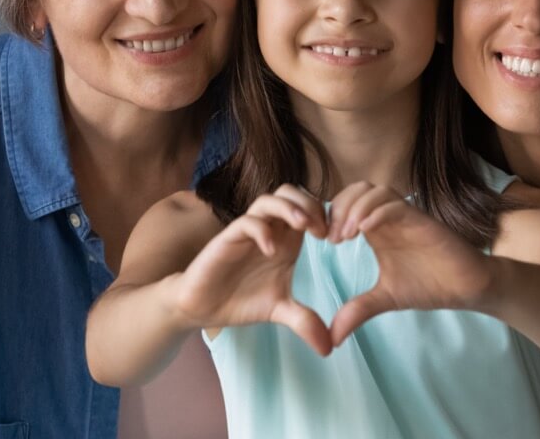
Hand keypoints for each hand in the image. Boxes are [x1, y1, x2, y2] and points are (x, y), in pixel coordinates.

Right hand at [170, 185, 332, 354]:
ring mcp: (247, 232)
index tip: (338, 239)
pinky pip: (246, 222)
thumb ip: (305, 321)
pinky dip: (262, 230)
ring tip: (304, 227)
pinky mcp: (227, 239)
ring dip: (289, 208)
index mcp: (286, 238)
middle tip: (323, 231)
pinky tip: (272, 251)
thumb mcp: (280, 311)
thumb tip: (329, 349)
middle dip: (311, 204)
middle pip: (292, 192)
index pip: (309, 206)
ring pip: (269, 199)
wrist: (201, 307)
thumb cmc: (241, 300)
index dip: (326, 215)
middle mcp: (269, 229)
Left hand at [326, 182, 495, 346]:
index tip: (324, 241)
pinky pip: (397, 205)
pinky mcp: (424, 222)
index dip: (331, 216)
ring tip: (347, 236)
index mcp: (378, 229)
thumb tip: (330, 339)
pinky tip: (365, 232)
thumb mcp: (385, 299)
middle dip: (339, 208)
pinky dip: (377, 212)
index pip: (347, 203)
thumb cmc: (429, 285)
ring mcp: (407, 217)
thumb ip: (357, 311)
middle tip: (332, 238)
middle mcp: (390, 218)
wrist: (467, 288)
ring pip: (376, 191)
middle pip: (357, 189)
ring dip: (356, 208)